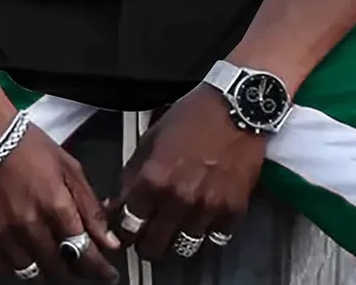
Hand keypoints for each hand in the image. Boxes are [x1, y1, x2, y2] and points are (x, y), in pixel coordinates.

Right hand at [0, 102, 119, 280]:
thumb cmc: (27, 145)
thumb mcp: (69, 167)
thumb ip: (90, 206)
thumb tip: (108, 240)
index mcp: (55, 204)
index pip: (83, 252)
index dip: (99, 268)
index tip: (107, 273)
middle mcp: (30, 224)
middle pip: (59, 267)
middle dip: (75, 270)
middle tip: (81, 263)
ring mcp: (5, 234)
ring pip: (33, 272)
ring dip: (49, 269)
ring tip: (56, 258)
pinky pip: (7, 268)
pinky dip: (22, 266)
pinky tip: (30, 254)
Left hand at [109, 85, 265, 260]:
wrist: (238, 107)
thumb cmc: (194, 115)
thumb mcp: (152, 136)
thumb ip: (133, 172)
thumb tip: (117, 201)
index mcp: (155, 177)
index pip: (128, 225)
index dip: (124, 229)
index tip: (127, 228)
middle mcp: (180, 198)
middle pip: (153, 247)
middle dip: (146, 242)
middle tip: (149, 232)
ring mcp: (208, 208)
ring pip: (183, 248)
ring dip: (177, 239)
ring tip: (176, 226)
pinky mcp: (233, 210)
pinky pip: (215, 240)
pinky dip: (207, 233)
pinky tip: (203, 218)